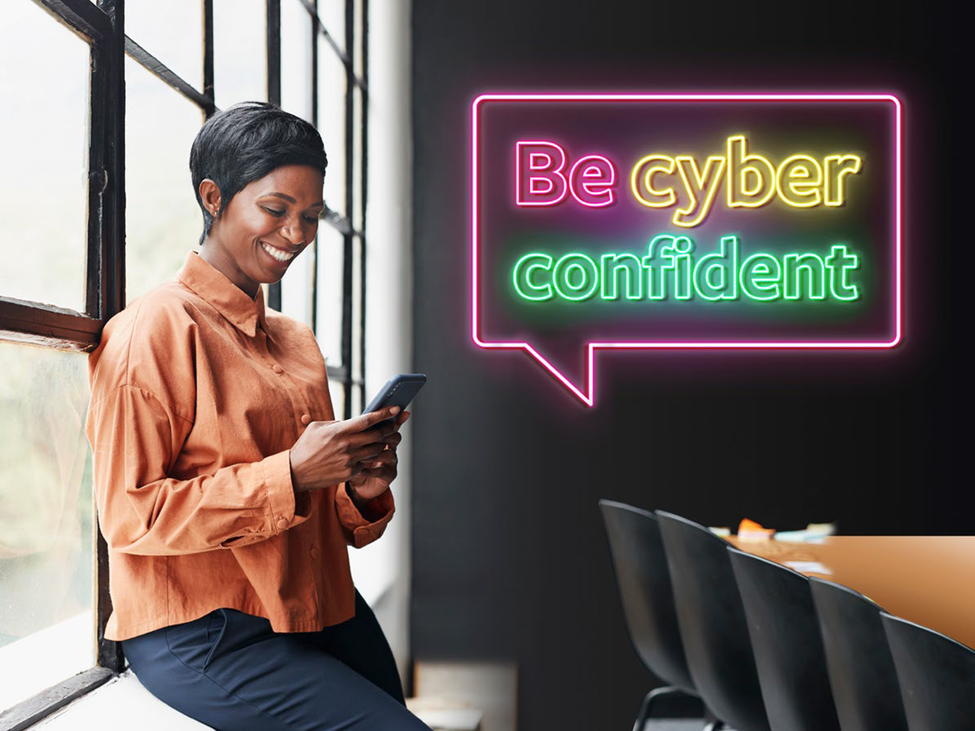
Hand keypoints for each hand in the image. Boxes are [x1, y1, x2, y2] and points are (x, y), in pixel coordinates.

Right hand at [288, 407, 403, 492]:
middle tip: (395, 424)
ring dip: (383, 444)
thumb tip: (351, 422)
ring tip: (385, 439)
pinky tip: (369, 453)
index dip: (384, 413)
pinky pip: (367, 463)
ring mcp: (349, 460)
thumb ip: (337, 423)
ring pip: (376, 450)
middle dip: (390, 428)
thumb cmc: (305, 447)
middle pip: (377, 435)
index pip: (367, 420)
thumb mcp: (317, 428)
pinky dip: (369, 457)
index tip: (396, 408)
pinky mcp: (350, 473)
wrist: (295, 473)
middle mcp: (347, 445)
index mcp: (339, 431)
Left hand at [348, 410, 409, 500]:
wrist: (356, 485)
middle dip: (384, 435)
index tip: (394, 409)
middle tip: (371, 435)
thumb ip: (351, 433)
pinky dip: (370, 470)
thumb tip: (339, 422)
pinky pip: (382, 471)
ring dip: (375, 454)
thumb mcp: (350, 445)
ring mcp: (391, 462)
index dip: (391, 417)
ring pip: (389, 453)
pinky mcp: (389, 475)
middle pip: (394, 436)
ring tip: (360, 456)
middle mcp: (390, 448)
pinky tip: (358, 470)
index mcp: (381, 438)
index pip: (389, 424)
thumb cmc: (352, 462)